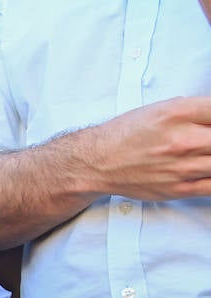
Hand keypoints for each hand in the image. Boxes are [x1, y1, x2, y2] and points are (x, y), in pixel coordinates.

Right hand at [85, 96, 210, 200]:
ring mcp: (182, 166)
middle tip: (206, 141)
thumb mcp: (162, 108)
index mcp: (178, 113)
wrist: (98, 162)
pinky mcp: (179, 188)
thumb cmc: (127, 135)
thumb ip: (197, 111)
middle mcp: (182, 140)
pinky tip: (208, 169)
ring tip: (204, 153)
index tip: (210, 124)